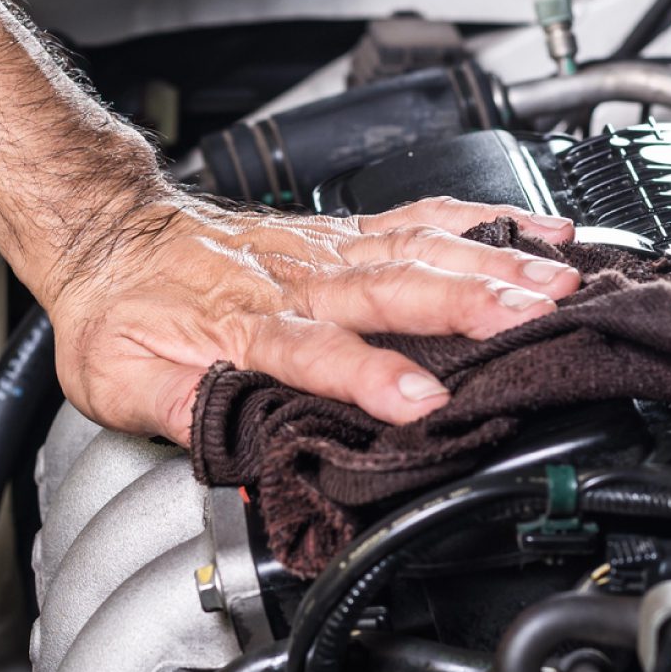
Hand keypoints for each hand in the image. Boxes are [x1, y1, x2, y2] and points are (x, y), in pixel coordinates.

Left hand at [46, 193, 578, 443]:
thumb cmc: (124, 311)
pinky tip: (541, 230)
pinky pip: (424, 217)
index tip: (423, 402)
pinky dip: (486, 220)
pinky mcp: (349, 232)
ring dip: (493, 263)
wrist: (112, 231)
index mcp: (245, 322)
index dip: (370, 376)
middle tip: (535, 317)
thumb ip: (180, 413)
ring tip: (558, 280)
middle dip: (469, 302)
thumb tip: (237, 454)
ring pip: (421, 249)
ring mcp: (330, 248)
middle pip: (393, 287)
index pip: (316, 351)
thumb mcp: (120, 381)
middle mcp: (300, 278)